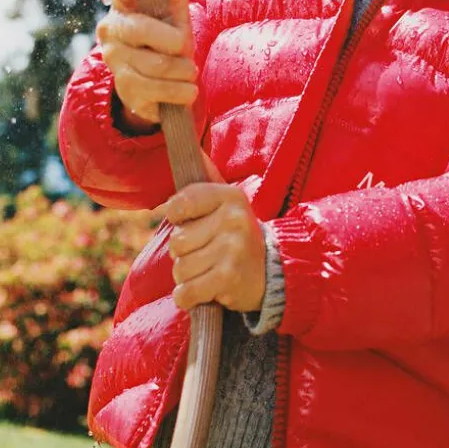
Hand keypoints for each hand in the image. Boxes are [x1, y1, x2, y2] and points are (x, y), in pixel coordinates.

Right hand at [96, 0, 196, 130]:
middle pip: (140, 29)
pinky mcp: (125, 88)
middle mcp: (112, 29)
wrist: (161, 85)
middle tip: (186, 46)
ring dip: (182, 70)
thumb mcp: (176, 18)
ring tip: (190, 72)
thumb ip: (177, 0)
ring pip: (155, 64)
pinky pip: (156, 90)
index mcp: (123, 4)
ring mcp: (115, 59)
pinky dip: (179, 91)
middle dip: (172, 40)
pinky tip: (188, 90)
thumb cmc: (168, 40)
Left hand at [161, 170, 266, 313]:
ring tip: (211, 270)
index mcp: (231, 196)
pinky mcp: (228, 278)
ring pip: (180, 268)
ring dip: (188, 276)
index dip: (177, 219)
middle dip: (185, 254)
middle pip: (176, 241)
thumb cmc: (238, 237)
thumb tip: (195, 150)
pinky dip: (189, 297)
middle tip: (209, 253)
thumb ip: (207, 183)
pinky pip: (186, 292)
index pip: (179, 204)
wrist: (272, 273)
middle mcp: (233, 219)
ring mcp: (232, 248)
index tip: (191, 224)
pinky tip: (206, 291)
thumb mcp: (229, 206)